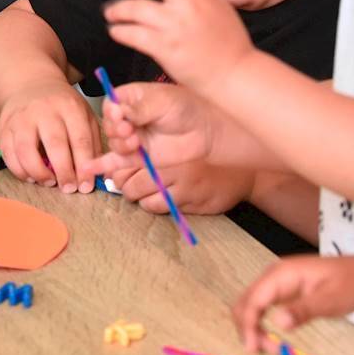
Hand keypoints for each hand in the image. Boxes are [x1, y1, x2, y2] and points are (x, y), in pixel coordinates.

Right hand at [0, 82, 99, 192]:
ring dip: (39, 173)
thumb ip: (91, 141)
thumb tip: (94, 172)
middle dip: (64, 171)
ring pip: (26, 150)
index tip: (86, 185)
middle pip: (54, 144)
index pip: (80, 139)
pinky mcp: (5, 127)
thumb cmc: (61, 106)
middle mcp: (44, 110)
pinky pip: (9, 153)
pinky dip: (20, 170)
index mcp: (69, 107)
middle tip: (69, 189)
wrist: (30, 85)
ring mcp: (21, 118)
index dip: (84, 166)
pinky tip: (32, 177)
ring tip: (49, 182)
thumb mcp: (83, 114)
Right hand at [82, 83, 217, 173]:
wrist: (207, 131)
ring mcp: (133, 138)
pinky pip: (116, 162)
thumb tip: (120, 111)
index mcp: (131, 97)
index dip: (112, 112)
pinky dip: (101, 165)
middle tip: (131, 132)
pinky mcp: (138, 157)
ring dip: (120, 145)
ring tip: (136, 143)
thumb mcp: (164, 102)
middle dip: (117, 130)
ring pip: (114, 143)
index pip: (111, 103)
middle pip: (109, 125)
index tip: (122, 117)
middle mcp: (128, 118)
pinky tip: (87, 169)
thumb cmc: (187, 108)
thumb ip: (140, 108)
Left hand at [102, 0, 255, 88]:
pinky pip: (134, 34)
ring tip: (110, 13)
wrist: (237, 74)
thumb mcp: (218, 7)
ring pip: (137, 7)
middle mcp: (190, 3)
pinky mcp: (167, 47)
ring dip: (118, 8)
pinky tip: (116, 31)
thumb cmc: (228, 44)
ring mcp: (178, 24)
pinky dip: (120, 31)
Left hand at [116, 160, 253, 215]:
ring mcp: (183, 186)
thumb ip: (146, 152)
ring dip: (141, 199)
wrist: (241, 169)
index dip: (116, 170)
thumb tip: (112, 165)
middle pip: (131, 184)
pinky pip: (164, 208)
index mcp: (164, 149)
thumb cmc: (202, 155)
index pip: (126, 162)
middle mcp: (172, 166)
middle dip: (126, 187)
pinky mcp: (193, 201)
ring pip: (145, 200)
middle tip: (131, 185)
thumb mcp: (174, 146)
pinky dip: (157, 206)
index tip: (116, 172)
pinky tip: (163, 198)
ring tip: (147, 192)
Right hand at [233, 255, 353, 352]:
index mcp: (281, 274)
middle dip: (247, 327)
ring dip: (253, 327)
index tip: (253, 348)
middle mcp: (273, 276)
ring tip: (271, 347)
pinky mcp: (283, 292)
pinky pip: (262, 307)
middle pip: (245, 302)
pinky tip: (272, 338)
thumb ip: (303, 310)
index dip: (248, 324)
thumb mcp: (330, 300)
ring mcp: (277, 283)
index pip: (253, 300)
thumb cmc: (350, 285)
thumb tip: (278, 323)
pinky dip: (260, 324)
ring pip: (251, 305)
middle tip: (264, 350)